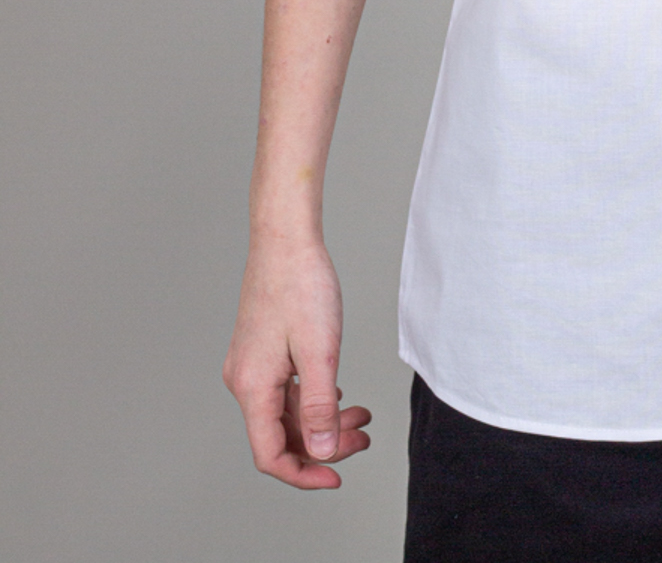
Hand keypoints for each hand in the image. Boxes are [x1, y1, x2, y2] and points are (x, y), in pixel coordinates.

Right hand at [223, 235, 371, 487]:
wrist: (286, 238)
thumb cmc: (301, 284)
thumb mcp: (320, 351)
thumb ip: (319, 406)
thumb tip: (320, 452)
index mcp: (252, 387)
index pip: (271, 454)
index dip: (304, 473)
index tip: (337, 478)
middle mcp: (244, 380)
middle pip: (280, 435)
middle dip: (322, 444)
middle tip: (362, 440)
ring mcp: (251, 365)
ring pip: (285, 412)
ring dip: (322, 421)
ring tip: (361, 417)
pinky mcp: (261, 350)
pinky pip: (284, 391)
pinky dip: (313, 399)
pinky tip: (337, 395)